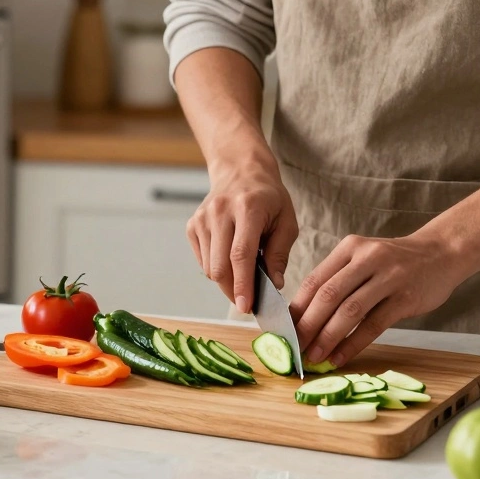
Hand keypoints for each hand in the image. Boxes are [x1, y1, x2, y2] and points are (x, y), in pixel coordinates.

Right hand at [186, 159, 298, 313]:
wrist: (240, 171)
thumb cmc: (268, 198)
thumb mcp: (286, 221)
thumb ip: (280, 253)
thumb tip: (274, 284)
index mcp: (248, 209)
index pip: (240, 255)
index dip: (243, 284)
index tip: (247, 307)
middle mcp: (220, 212)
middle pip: (220, 266)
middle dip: (233, 290)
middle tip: (248, 300)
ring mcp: (202, 218)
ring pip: (209, 267)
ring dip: (226, 280)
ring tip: (243, 273)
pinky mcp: (192, 225)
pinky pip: (202, 260)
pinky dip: (216, 267)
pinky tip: (229, 258)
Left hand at [292, 233, 466, 367]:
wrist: (441, 253)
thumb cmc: (393, 262)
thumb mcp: (362, 258)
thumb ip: (336, 279)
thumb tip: (303, 315)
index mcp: (349, 248)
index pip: (314, 280)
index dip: (296, 308)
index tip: (283, 329)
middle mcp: (366, 259)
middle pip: (328, 296)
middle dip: (307, 325)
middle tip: (294, 347)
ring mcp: (388, 278)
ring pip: (350, 312)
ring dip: (328, 338)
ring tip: (313, 356)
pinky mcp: (406, 298)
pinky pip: (374, 325)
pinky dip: (353, 344)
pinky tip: (339, 357)